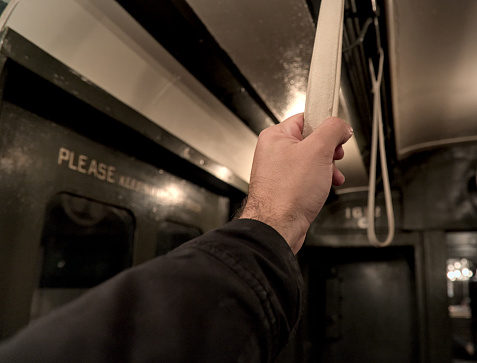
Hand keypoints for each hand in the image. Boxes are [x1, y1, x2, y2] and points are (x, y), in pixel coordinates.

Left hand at [240, 113, 352, 253]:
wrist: (278, 227)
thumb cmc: (287, 193)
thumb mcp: (318, 150)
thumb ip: (332, 130)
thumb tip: (341, 126)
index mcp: (275, 136)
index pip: (306, 118)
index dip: (326, 125)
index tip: (339, 133)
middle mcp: (274, 152)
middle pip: (311, 140)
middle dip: (329, 151)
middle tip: (333, 158)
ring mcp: (279, 171)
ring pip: (312, 160)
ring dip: (327, 167)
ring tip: (331, 176)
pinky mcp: (285, 187)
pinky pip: (307, 177)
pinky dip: (320, 180)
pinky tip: (326, 186)